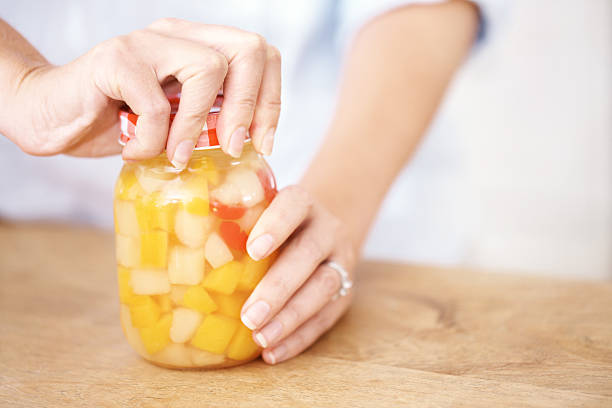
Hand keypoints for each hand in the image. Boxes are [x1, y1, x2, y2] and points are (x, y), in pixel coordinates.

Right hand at [9, 18, 279, 163]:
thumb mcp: (177, 125)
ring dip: (198, 126)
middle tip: (232, 148)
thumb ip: (210, 121)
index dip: (271, 100)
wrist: (53, 117)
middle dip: (249, 107)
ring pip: (208, 68)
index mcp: (199, 47)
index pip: (260, 55)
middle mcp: (178, 36)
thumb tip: (252, 142)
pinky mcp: (116, 60)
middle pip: (248, 49)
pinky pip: (156, 104)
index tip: (262, 143)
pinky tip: (136, 151)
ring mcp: (147, 43)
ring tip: (176, 157)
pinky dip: (153, 140)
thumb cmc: (117, 122)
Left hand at [241, 185, 355, 363]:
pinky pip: (327, 316)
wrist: (322, 230)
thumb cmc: (273, 224)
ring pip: (324, 287)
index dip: (276, 226)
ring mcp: (340, 260)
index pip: (294, 205)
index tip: (253, 250)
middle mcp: (326, 228)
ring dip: (291, 317)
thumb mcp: (258, 212)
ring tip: (260, 338)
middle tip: (248, 316)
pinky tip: (274, 352)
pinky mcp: (345, 291)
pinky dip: (300, 337)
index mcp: (302, 202)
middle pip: (308, 254)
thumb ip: (230, 223)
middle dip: (278, 287)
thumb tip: (170, 250)